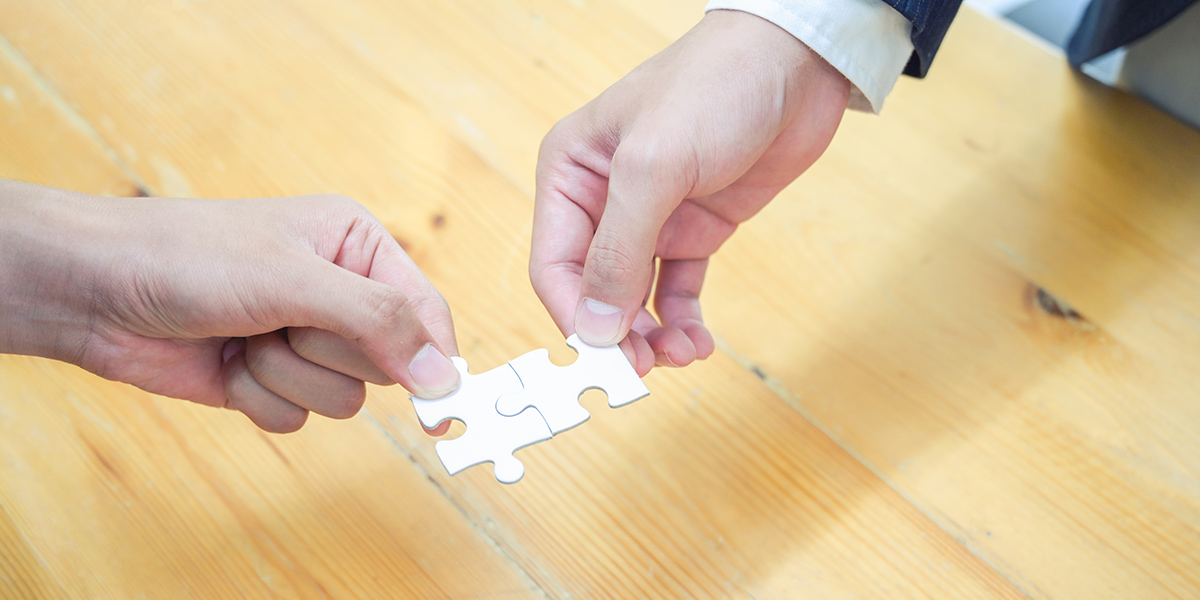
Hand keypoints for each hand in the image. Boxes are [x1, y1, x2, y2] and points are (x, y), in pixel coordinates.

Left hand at [0, 180, 458, 432]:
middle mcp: (338, 292)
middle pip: (388, 363)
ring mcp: (303, 339)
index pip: (424, 311)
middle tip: (287, 325)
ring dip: (290, 377)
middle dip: (332, 355)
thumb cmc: (188, 256)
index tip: (443, 406)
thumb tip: (442, 375)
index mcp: (357, 246)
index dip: (436, 358)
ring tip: (247, 339)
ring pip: (344, 398)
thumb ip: (376, 322)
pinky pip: (299, 416)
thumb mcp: (294, 279)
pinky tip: (227, 364)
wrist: (94, 290)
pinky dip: (261, 398)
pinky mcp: (270, 377)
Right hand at [530, 9, 849, 372]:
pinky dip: (682, 320)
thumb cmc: (713, 87)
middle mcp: (603, 199)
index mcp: (570, 173)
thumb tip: (595, 327)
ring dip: (652, 334)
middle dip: (617, 334)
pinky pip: (677, 288)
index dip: (576, 317)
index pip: (553, 264)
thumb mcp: (654, 166)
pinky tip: (697, 341)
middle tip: (645, 371)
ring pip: (636, 297)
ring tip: (682, 355)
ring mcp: (652, 216)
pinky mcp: (696, 226)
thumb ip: (618, 249)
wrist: (798, 62)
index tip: (606, 359)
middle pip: (594, 289)